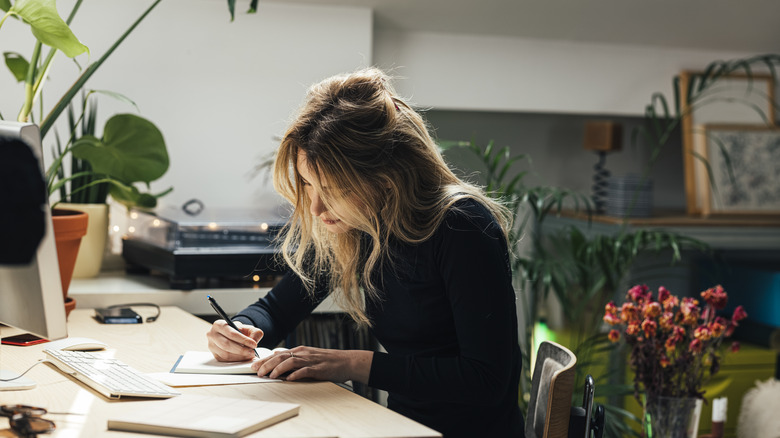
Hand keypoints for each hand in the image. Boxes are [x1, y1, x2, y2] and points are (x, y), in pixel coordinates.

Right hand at [207, 320, 263, 361]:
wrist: (233, 335)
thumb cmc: (239, 331)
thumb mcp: (249, 328)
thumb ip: (254, 333)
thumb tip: (254, 341)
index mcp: (219, 325)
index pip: (231, 333)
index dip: (243, 340)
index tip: (253, 344)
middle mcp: (212, 335)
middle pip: (226, 344)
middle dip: (241, 350)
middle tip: (252, 352)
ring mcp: (211, 346)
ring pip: (225, 354)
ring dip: (239, 356)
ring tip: (249, 355)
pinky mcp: (214, 355)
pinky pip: (225, 360)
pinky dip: (236, 360)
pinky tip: (243, 357)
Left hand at [252, 346, 372, 383]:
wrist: (347, 361)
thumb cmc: (328, 360)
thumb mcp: (309, 356)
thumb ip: (294, 357)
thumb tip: (278, 357)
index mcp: (300, 350)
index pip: (278, 353)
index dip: (265, 359)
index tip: (254, 366)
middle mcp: (304, 353)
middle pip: (281, 356)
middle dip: (266, 364)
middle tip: (256, 371)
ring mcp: (311, 360)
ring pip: (290, 361)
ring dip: (278, 369)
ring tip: (268, 376)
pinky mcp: (319, 368)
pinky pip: (305, 370)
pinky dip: (296, 374)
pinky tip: (289, 379)